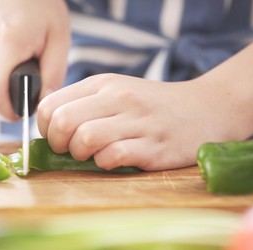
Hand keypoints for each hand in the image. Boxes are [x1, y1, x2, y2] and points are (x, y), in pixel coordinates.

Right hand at [0, 0, 69, 120]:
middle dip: (14, 96)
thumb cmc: (40, 7)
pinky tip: (7, 59)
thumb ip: (53, 75)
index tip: (28, 108)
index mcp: (7, 43)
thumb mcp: (59, 37)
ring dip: (6, 85)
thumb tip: (42, 106)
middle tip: (31, 77)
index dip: (11, 111)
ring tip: (19, 62)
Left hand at [37, 74, 248, 170]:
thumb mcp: (117, 91)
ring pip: (85, 139)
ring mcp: (138, 121)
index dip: (45, 127)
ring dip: (81, 155)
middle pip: (63, 122)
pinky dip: (105, 164)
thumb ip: (85, 104)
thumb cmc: (154, 105)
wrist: (207, 108)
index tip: (57, 137)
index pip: (50, 104)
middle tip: (71, 150)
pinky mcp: (154, 147)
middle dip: (58, 143)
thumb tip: (50, 129)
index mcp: (103, 83)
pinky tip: (114, 160)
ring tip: (94, 155)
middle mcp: (119, 98)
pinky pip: (112, 157)